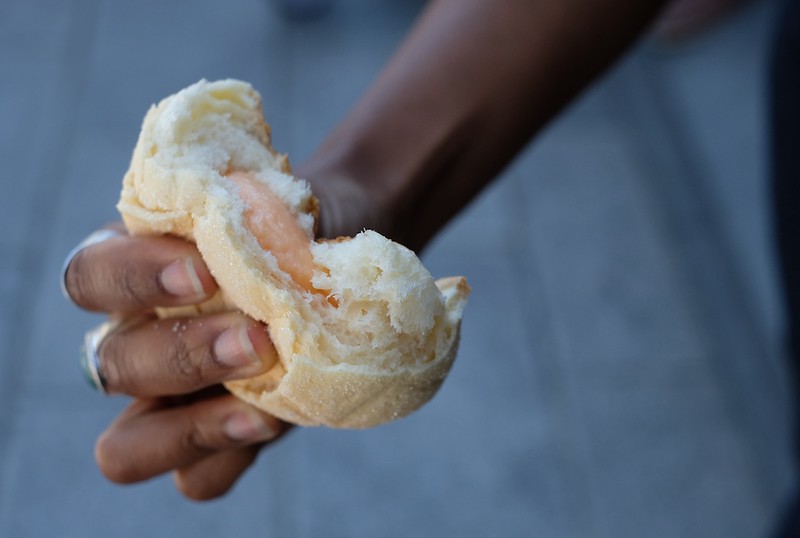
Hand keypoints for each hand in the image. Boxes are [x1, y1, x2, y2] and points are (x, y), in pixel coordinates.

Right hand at [64, 225, 288, 499]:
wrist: (352, 264)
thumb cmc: (308, 228)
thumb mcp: (288, 210)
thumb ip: (268, 218)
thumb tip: (267, 233)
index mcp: (140, 267)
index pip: (91, 277)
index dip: (133, 277)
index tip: (204, 269)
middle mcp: (143, 335)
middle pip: (112, 365)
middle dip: (181, 355)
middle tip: (257, 341)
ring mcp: (176, 399)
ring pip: (129, 444)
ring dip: (190, 427)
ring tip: (263, 408)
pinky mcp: (221, 440)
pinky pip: (198, 479)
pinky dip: (228, 458)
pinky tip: (274, 424)